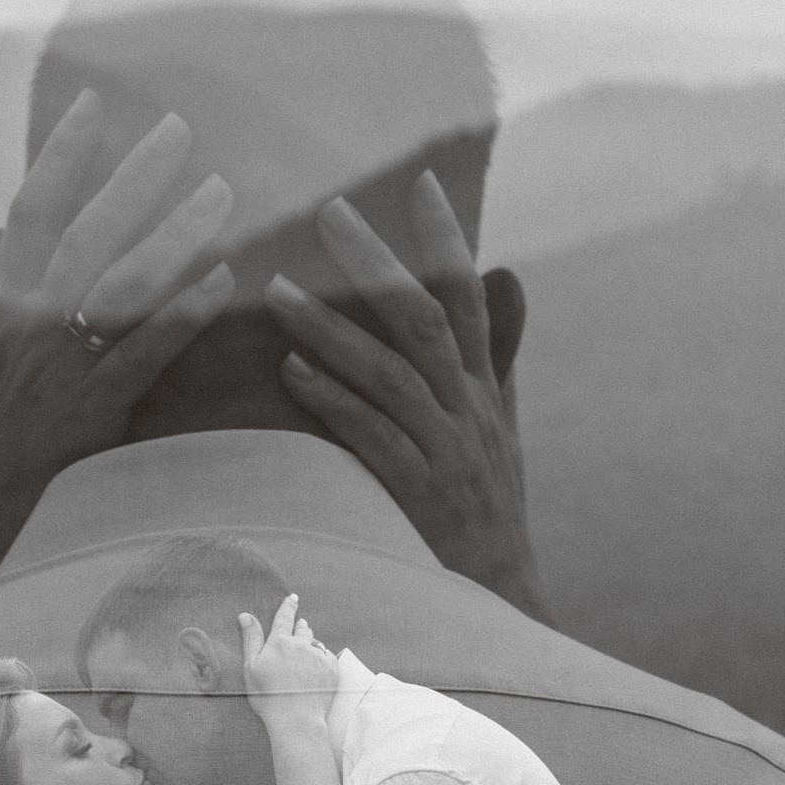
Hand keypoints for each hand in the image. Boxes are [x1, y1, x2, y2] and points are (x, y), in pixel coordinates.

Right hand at [0, 92, 235, 632]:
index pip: (28, 214)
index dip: (61, 156)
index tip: (95, 103)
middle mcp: (22, 329)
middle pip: (82, 233)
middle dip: (132, 176)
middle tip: (181, 128)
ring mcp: (55, 370)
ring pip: (118, 283)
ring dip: (174, 232)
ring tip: (224, 191)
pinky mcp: (88, 413)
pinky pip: (142, 351)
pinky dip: (183, 310)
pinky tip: (225, 278)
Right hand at [239, 592, 339, 734]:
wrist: (296, 719)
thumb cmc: (268, 696)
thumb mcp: (252, 667)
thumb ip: (251, 639)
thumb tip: (246, 615)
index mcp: (280, 642)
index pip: (285, 617)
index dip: (288, 606)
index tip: (293, 598)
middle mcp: (302, 645)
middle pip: (303, 629)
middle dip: (300, 626)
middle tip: (299, 626)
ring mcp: (319, 656)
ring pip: (316, 642)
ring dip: (311, 642)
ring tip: (307, 648)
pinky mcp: (332, 669)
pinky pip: (327, 656)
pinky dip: (321, 658)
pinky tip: (316, 666)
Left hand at [263, 173, 550, 621]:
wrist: (503, 601)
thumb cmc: (490, 509)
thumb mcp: (504, 423)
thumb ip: (499, 351)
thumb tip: (507, 276)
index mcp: (484, 390)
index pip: (469, 299)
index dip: (448, 240)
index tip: (421, 183)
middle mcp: (469, 411)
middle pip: (424, 319)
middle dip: (377, 263)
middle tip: (330, 210)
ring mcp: (446, 452)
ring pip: (391, 373)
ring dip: (332, 328)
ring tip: (278, 291)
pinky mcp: (420, 494)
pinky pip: (373, 438)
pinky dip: (334, 401)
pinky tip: (292, 373)